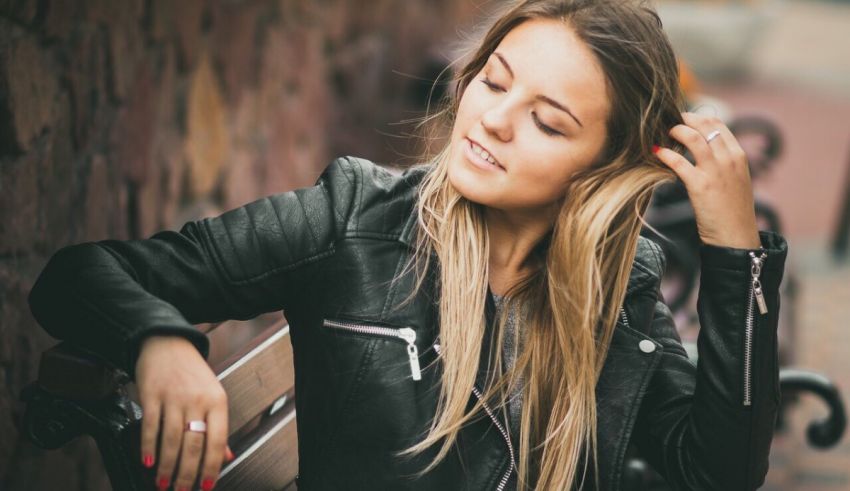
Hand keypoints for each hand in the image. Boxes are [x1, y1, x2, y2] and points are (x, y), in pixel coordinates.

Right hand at [136, 335, 229, 490]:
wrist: (167, 343)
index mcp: (218, 401)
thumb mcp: (213, 396)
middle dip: (186, 474)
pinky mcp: (151, 394)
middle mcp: (197, 399)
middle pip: (193, 445)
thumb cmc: (193, 374)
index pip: (218, 440)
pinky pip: (150, 426)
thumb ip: (218, 428)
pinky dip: (148, 447)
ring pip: (171, 440)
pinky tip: (148, 462)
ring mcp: (174, 396)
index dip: (212, 467)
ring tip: (163, 483)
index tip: (206, 487)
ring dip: (166, 466)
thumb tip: (226, 458)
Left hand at [654, 112, 761, 249]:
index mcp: (739, 156)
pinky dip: (665, 154)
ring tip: (662, 134)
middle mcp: (729, 159)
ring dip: (674, 132)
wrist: (736, 236)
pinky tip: (656, 152)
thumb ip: (723, 162)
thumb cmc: (732, 211)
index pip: (718, 124)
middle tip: (667, 122)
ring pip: (692, 138)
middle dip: (683, 120)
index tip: (682, 119)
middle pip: (704, 125)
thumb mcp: (735, 180)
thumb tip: (703, 149)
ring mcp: (716, 172)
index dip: (697, 117)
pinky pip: (679, 162)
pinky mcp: (700, 186)